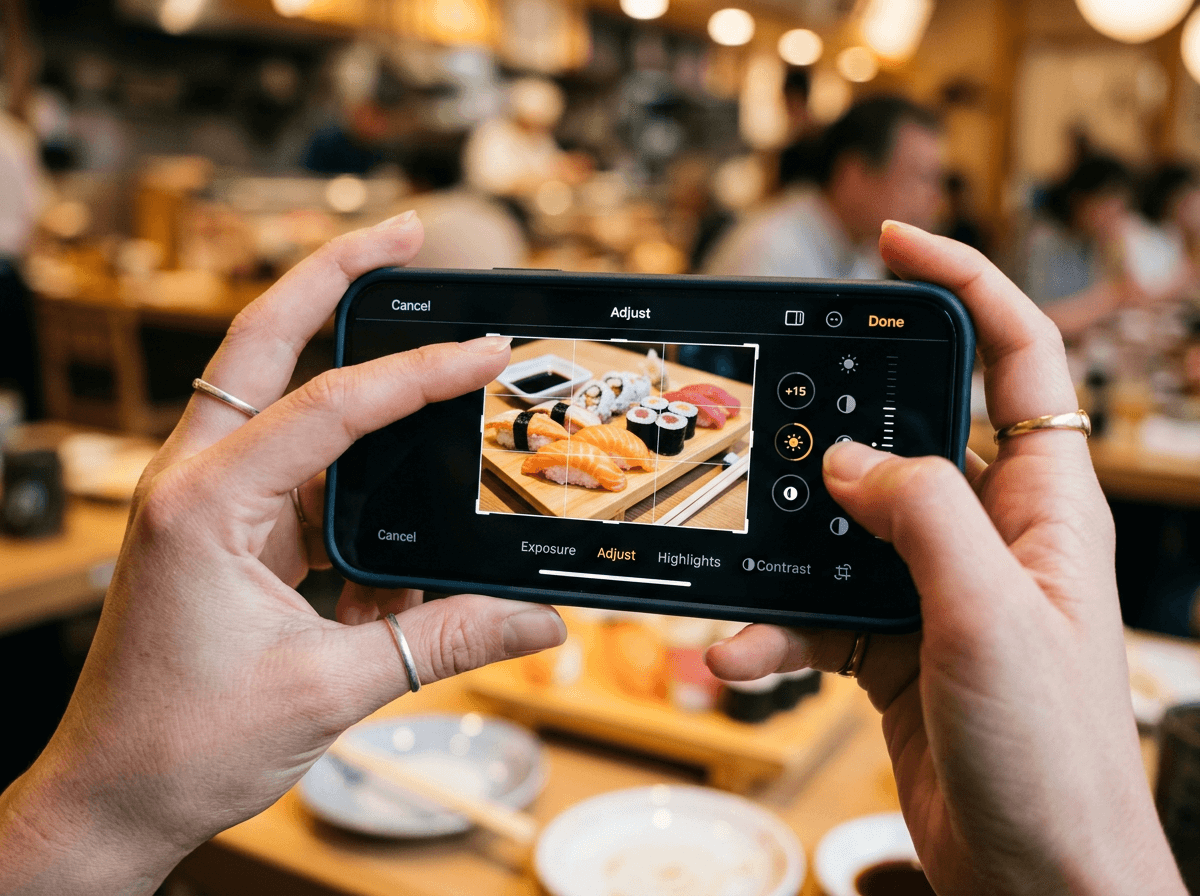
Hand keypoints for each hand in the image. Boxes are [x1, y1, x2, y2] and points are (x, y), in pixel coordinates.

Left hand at [0, 213, 566, 894]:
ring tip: (407, 305)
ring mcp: (205, 497)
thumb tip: (536, 618)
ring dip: (331, 339)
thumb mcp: (330, 689)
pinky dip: (345, 441)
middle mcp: (193, 481)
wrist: (112, 796)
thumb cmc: (184, 744)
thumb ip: (443, 642)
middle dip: (332, 276)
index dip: (418, 375)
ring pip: (267, 384)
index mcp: (203, 506)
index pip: (329, 408)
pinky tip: (398, 445)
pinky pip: (291, 456)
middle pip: (258, 340)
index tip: (486, 351)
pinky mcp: (225, 525)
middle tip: (404, 234)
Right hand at [706, 223, 1184, 895]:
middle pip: (910, 430)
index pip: (1017, 356)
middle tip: (779, 404)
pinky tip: (740, 656)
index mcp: (1043, 504)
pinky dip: (773, 627)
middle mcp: (989, 534)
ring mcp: (936, 587)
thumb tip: (851, 464)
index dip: (964, 282)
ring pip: (845, 528)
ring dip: (786, 550)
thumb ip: (922, 517)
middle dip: (842, 419)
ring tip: (736, 566)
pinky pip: (818, 608)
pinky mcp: (891, 641)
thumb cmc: (1054, 760)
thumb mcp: (990, 615)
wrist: (1036, 881)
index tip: (894, 240)